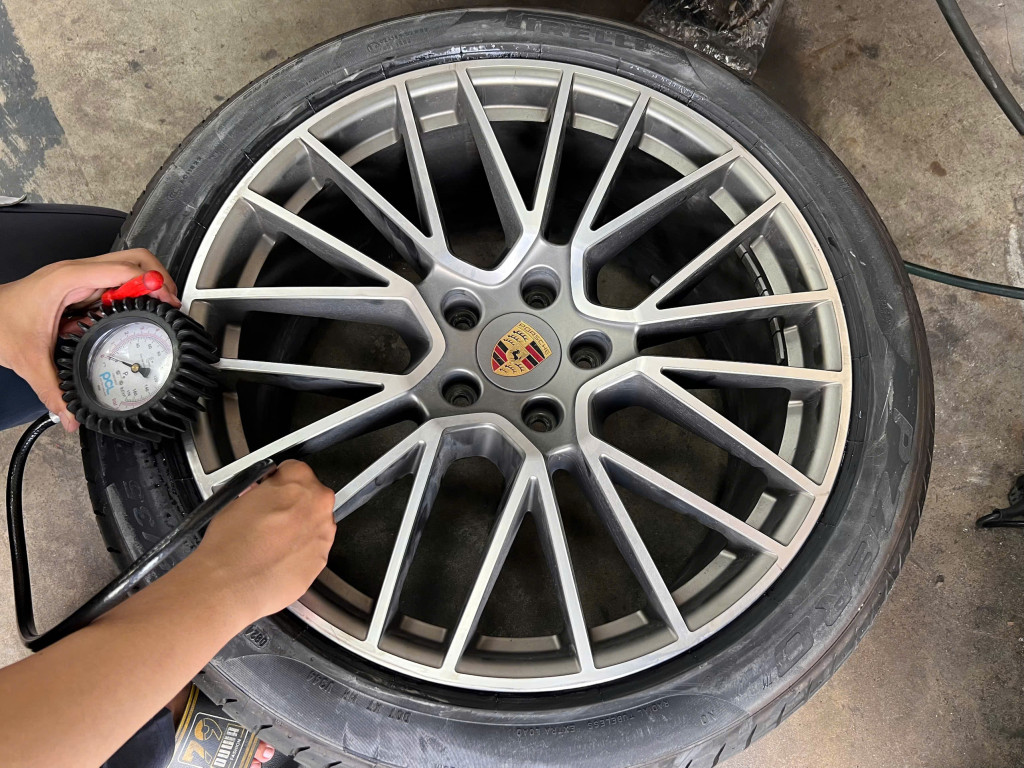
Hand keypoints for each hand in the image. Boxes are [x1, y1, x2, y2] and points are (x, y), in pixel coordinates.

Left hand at [0, 249, 177, 430]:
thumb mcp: (29, 360)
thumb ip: (53, 391)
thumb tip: (72, 415)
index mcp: (69, 280)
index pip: (125, 270)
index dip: (154, 284)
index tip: (169, 303)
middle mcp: (79, 273)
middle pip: (136, 259)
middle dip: (160, 278)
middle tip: (171, 304)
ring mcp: (82, 279)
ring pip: (129, 268)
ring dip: (149, 285)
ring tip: (161, 309)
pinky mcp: (82, 287)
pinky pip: (117, 283)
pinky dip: (135, 294)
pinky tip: (138, 314)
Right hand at [189, 461, 335, 621]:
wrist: (232, 585)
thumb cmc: (231, 546)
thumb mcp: (238, 500)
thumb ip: (261, 492)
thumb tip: (264, 494)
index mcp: (298, 480)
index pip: (294, 470)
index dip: (279, 483)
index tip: (272, 491)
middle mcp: (318, 503)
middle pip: (309, 496)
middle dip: (292, 505)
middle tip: (269, 519)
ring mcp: (324, 531)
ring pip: (314, 522)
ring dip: (298, 529)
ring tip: (271, 542)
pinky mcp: (324, 557)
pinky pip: (314, 547)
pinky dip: (300, 550)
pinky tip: (278, 557)